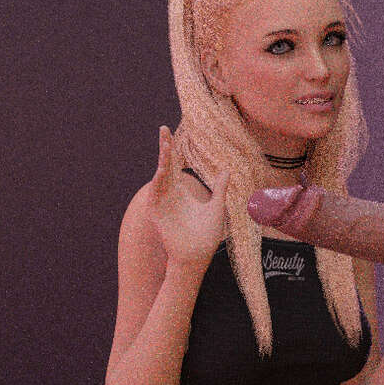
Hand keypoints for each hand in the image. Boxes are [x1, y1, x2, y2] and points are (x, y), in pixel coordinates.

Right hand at [146, 126, 231, 267]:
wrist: (198, 255)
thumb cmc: (207, 235)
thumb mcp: (217, 206)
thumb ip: (220, 188)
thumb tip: (227, 170)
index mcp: (181, 192)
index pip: (175, 165)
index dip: (173, 150)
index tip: (171, 132)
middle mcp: (169, 195)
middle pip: (165, 166)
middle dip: (164, 148)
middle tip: (163, 129)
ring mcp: (162, 203)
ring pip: (160, 177)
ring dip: (162, 161)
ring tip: (165, 145)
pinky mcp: (157, 214)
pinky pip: (155, 195)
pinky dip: (158, 182)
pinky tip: (161, 170)